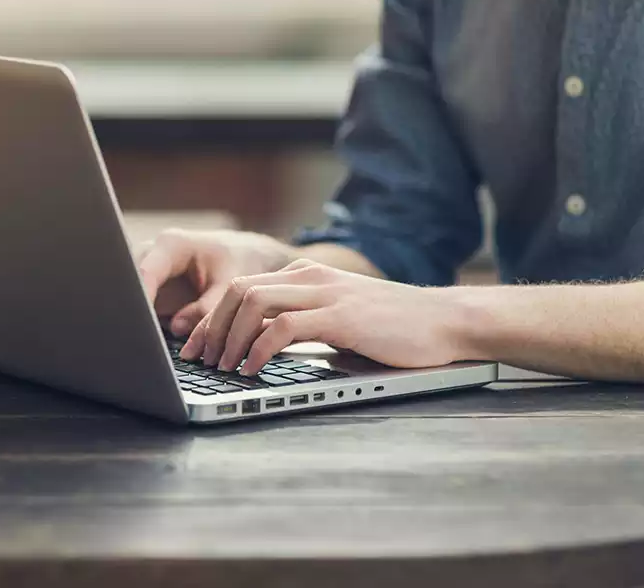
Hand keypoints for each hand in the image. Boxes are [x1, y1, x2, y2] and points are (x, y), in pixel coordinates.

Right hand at [135, 229, 299, 337]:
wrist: (245, 257)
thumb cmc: (239, 261)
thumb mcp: (231, 284)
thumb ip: (208, 307)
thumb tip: (178, 328)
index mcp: (171, 245)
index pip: (145, 272)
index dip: (141, 299)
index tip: (143, 325)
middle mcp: (153, 256)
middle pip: (132, 285)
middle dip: (137, 312)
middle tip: (146, 338)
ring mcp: (149, 274)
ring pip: (134, 299)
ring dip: (142, 320)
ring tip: (152, 341)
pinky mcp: (151, 292)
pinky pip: (142, 309)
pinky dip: (149, 325)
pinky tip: (157, 339)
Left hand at [179, 260, 471, 373]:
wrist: (447, 322)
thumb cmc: (395, 328)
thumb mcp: (339, 319)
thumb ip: (303, 324)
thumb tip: (261, 349)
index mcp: (306, 275)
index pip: (242, 288)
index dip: (212, 318)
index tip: (196, 347)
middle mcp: (310, 277)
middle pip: (238, 291)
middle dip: (211, 327)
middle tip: (199, 360)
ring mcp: (325, 294)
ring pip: (253, 303)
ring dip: (229, 338)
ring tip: (221, 367)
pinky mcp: (341, 317)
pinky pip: (283, 327)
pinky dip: (259, 349)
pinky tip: (251, 370)